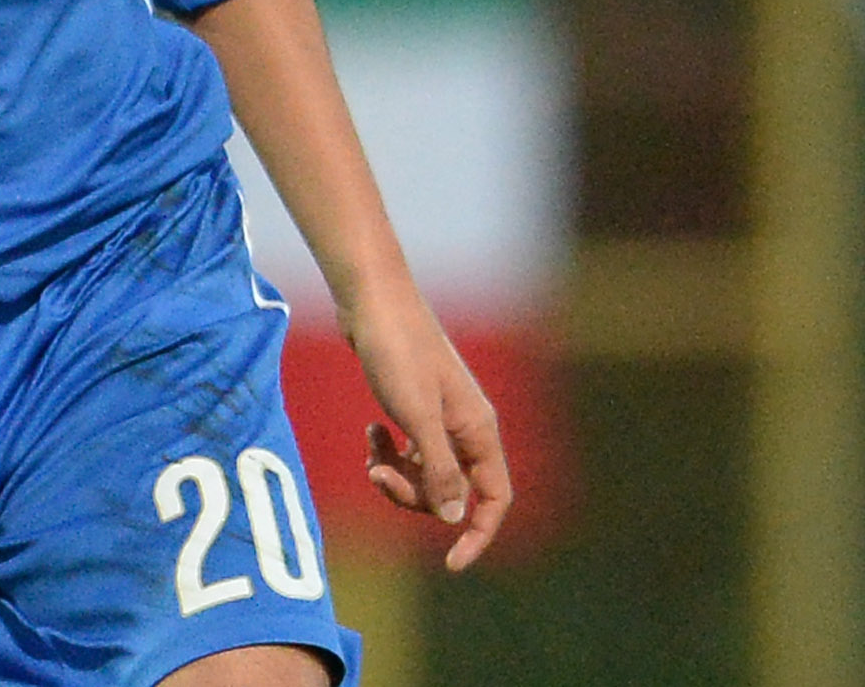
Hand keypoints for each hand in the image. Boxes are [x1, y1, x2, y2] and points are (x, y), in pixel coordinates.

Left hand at [346, 278, 512, 570]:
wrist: (371, 300)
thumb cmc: (397, 352)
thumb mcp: (416, 417)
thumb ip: (439, 470)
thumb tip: (455, 519)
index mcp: (478, 430)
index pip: (494, 498)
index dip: (478, 534)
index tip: (451, 564)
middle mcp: (466, 428)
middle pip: (451, 492)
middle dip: (414, 496)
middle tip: (379, 476)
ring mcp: (440, 419)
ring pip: (426, 475)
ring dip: (395, 475)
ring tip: (370, 452)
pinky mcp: (415, 409)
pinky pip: (408, 453)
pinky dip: (387, 452)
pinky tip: (370, 433)